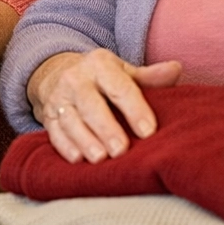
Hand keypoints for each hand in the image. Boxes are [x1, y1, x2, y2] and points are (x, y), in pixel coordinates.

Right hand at [26, 50, 181, 163]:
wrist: (60, 74)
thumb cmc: (103, 79)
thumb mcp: (125, 72)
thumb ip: (149, 76)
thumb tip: (176, 69)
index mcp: (100, 65)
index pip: (119, 87)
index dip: (134, 109)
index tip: (148, 130)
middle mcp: (76, 79)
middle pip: (90, 104)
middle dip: (105, 128)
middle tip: (121, 150)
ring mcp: (59, 98)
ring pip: (70, 120)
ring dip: (84, 140)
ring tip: (99, 158)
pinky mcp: (47, 115)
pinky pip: (54, 131)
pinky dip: (65, 146)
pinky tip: (77, 159)